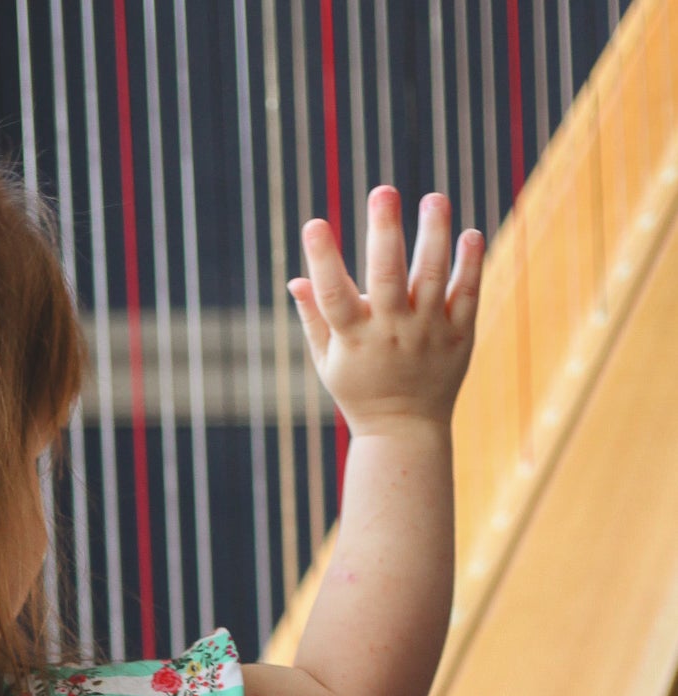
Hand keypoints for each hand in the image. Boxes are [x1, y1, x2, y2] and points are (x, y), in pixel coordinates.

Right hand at [288, 187, 483, 436]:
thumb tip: (296, 278)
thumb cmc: (360, 390)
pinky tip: (470, 235)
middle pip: (387, 279)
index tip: (313, 224)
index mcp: (353, 340)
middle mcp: (391, 334)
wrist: (404, 432)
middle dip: (384, 233)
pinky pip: (467, 296)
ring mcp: (428, 335)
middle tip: (382, 191)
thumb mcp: (328, 361)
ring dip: (434, 237)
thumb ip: (314, 319)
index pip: (333, 296)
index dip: (322, 260)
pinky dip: (470, 265)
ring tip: (434, 199)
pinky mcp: (458, 338)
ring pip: (433, 280)